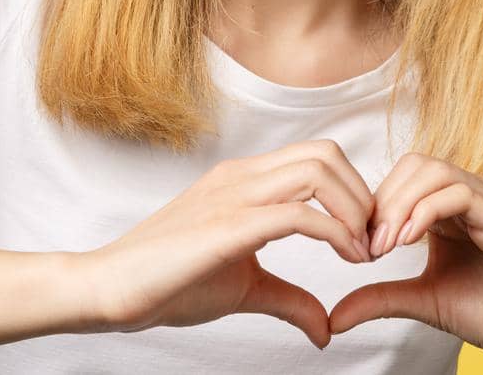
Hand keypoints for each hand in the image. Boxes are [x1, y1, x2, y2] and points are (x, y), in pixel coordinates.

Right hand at [82, 139, 375, 349]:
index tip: (365, 238)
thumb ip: (289, 299)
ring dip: (354, 209)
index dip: (354, 192)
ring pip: (318, 170)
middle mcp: (242, 176)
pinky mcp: (227, 226)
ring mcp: (234, 195)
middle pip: (327, 153)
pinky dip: (336, 232)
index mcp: (244, 181)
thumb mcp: (244, 289)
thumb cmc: (168, 283)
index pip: (317, 157)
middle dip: (362, 195)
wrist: (110, 290)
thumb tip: (325, 329)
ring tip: (361, 252)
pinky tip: (345, 258)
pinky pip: (298, 213)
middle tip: (371, 242)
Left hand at [330, 152, 482, 370]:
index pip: (403, 178)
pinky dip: (424, 211)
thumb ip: (380, 298)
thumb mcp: (424, 301)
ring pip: (432, 170)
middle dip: (383, 200)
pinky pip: (458, 193)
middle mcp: (472, 194)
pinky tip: (407, 241)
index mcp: (451, 207)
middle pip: (414, 164)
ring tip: (384, 244)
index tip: (358, 247)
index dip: (375, 206)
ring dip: (399, 204)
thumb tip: (333, 316)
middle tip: (368, 245)